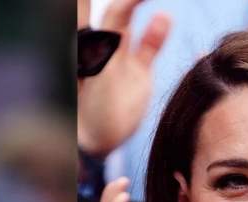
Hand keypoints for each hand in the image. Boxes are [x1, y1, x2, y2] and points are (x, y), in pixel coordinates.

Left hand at [77, 0, 170, 157]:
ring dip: (137, 2)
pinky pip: (148, 47)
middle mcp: (100, 45)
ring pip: (127, 20)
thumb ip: (103, 40)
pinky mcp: (138, 73)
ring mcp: (119, 57)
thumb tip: (108, 7)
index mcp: (82, 41)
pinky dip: (157, 33)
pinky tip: (165, 19)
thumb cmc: (88, 107)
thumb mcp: (95, 69)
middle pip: (111, 8)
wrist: (97, 142)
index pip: (83, 7)